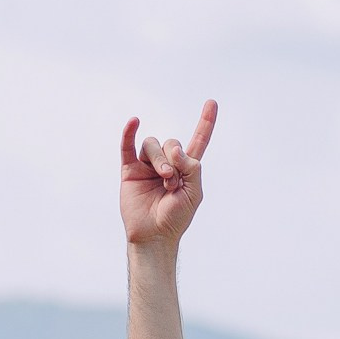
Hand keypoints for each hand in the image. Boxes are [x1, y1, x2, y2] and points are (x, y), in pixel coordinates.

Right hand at [119, 102, 217, 248]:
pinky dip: (129, 133)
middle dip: (173, 160)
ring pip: (152, 145)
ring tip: (163, 179)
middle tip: (172, 182)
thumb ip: (192, 167)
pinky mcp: (130, 171)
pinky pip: (128, 146)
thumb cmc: (176, 217)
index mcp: (186, 168)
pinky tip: (134, 122)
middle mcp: (166, 163)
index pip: (198, 140)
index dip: (206, 122)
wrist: (155, 235)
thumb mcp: (194, 192)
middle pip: (170, 143)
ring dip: (158, 159)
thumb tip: (173, 149)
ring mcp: (147, 166)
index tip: (211, 103)